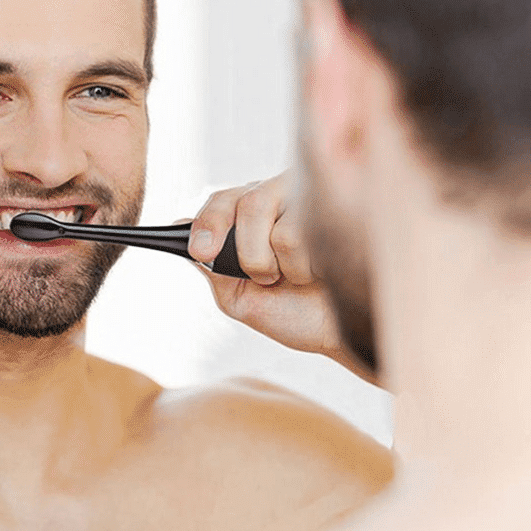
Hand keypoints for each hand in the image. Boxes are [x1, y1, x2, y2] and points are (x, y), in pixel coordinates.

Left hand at [188, 172, 376, 382]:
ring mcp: (310, 198)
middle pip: (244, 202)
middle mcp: (278, 198)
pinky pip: (301, 230)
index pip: (220, 201)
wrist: (347, 332)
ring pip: (275, 220)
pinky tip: (324, 268)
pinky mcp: (338, 205)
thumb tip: (182, 230)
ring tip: (302, 275)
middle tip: (266, 278)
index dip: (207, 224)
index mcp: (251, 216)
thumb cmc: (297, 314)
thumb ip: (214, 268)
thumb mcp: (242, 299)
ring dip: (283, 265)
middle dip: (249, 254)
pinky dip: (307, 264)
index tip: (201, 252)